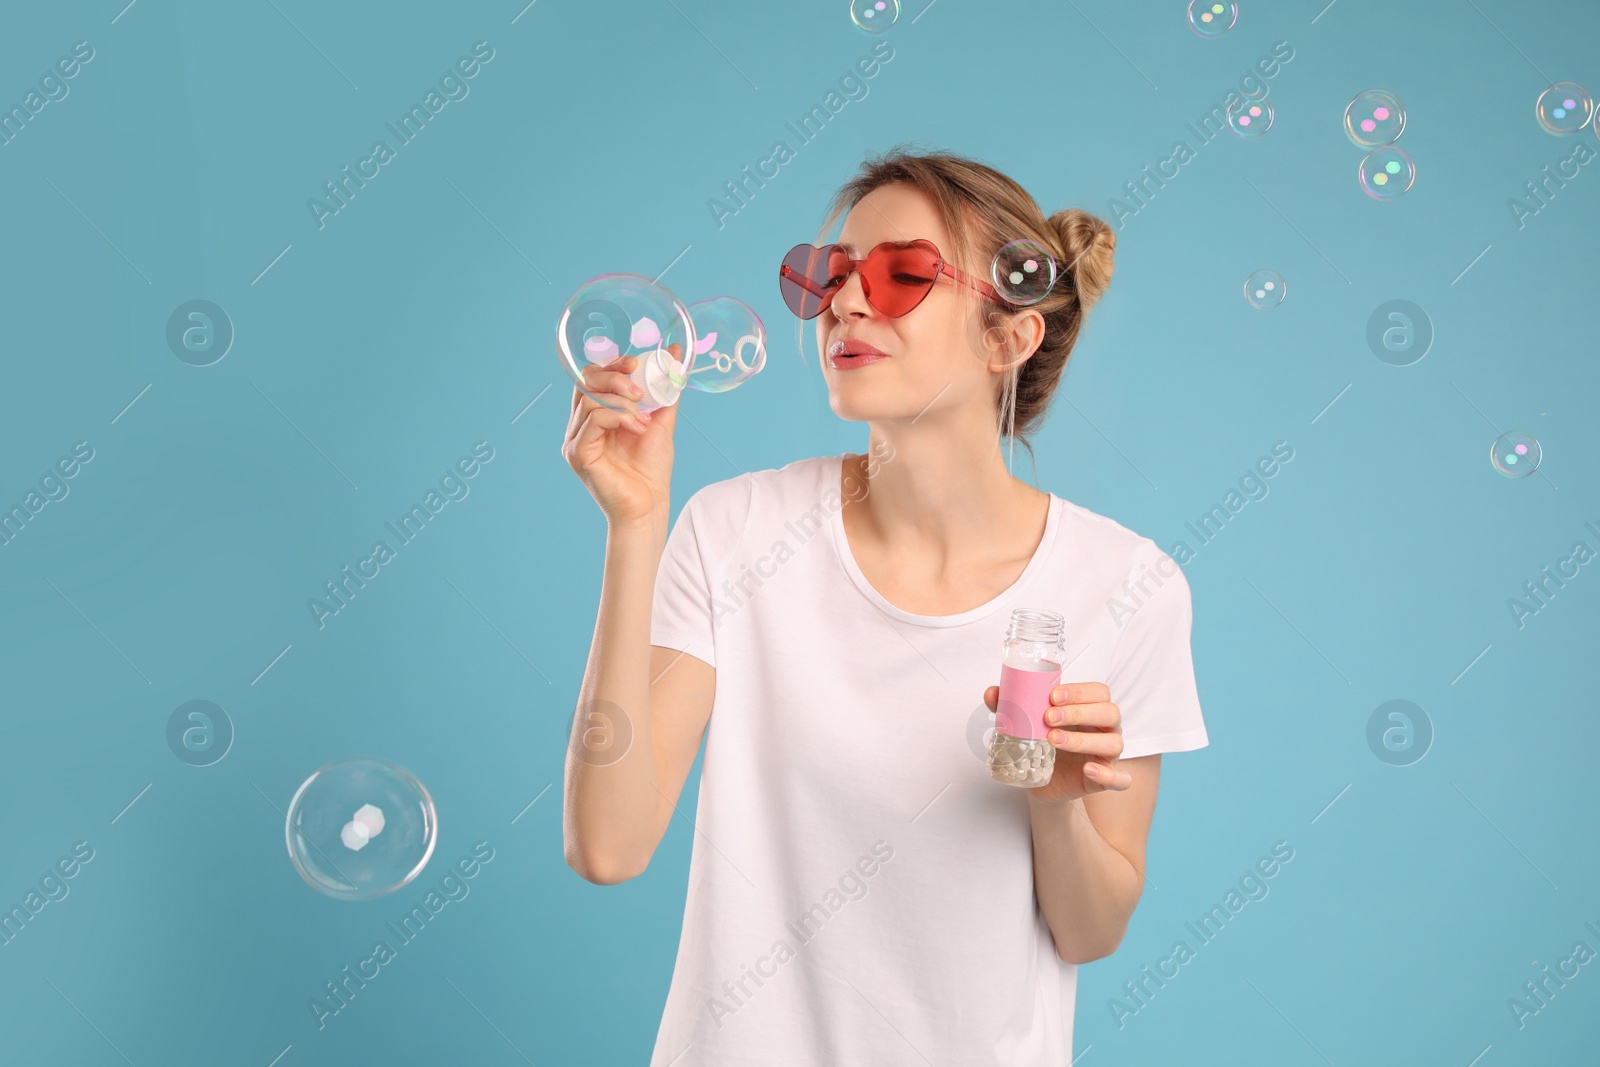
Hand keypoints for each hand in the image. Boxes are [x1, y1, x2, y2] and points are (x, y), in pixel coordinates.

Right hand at [562, 349, 679, 528]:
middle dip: (615, 378)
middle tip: (640, 391)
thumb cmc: (651, 468)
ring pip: (590, 398)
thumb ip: (665, 387)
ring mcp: (576, 439)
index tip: (636, 364)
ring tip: (644, 419)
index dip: (612, 365)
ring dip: (623, 402)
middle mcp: (580, 426)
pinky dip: (619, 416)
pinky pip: (593, 418)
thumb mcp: (661, 419)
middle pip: (585, 381)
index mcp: (594, 415)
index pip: (592, 377)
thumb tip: (676, 353)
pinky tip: (637, 427)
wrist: (650, 504)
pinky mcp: (578, 453)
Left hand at [982, 680, 1128, 803]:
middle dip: (1079, 712)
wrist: (1039, 781)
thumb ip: (1011, 707)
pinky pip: (1121, 780)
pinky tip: (1088, 769)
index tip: (1052, 696)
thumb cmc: (1041, 744)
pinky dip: (1108, 775)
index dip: (1079, 691)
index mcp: (1090, 709)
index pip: (1098, 692)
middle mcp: (1105, 729)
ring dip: (1084, 740)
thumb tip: (992, 692)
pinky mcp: (1105, 779)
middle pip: (1109, 712)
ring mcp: (1108, 755)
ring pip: (1113, 743)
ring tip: (1053, 740)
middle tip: (1048, 718)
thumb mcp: (1027, 724)